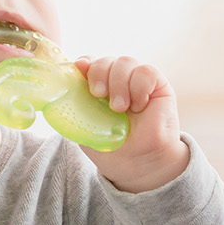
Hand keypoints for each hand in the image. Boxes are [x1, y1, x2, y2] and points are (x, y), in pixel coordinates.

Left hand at [75, 54, 188, 192]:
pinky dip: (139, 87)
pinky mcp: (158, 85)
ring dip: (119, 84)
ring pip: (125, 62)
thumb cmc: (114, 148)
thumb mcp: (87, 127)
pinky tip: (139, 105)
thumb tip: (65, 86)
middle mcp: (118, 81)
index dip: (85, 62)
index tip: (80, 68)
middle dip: (99, 73)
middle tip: (99, 95)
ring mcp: (137, 81)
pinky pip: (146, 72)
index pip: (90, 63)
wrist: (139, 164)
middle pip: (106, 60)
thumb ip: (76, 105)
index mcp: (100, 88)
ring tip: (120, 108)